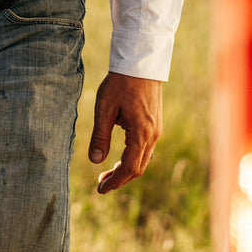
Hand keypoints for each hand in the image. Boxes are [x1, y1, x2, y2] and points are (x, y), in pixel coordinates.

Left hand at [89, 73, 161, 194]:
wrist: (140, 61)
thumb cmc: (120, 82)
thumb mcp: (104, 107)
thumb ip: (100, 135)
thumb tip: (95, 161)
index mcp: (141, 133)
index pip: (129, 168)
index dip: (115, 182)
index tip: (101, 189)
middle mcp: (153, 134)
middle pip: (138, 167)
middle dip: (120, 179)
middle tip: (101, 184)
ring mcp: (157, 129)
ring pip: (143, 159)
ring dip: (126, 169)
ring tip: (107, 174)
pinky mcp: (155, 123)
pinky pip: (146, 148)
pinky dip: (133, 157)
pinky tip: (121, 155)